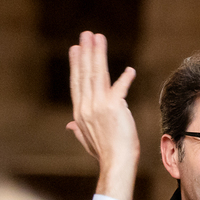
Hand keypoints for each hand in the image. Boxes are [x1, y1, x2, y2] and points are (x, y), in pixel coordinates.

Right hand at [67, 31, 139, 199]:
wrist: (116, 164)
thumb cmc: (105, 153)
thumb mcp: (87, 140)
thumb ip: (78, 130)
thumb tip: (69, 125)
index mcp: (79, 113)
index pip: (77, 83)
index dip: (76, 65)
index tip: (75, 49)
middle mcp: (87, 107)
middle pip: (86, 74)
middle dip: (86, 52)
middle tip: (86, 35)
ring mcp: (99, 107)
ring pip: (98, 75)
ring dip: (99, 55)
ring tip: (98, 39)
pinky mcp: (114, 108)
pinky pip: (120, 88)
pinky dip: (125, 79)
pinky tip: (129, 70)